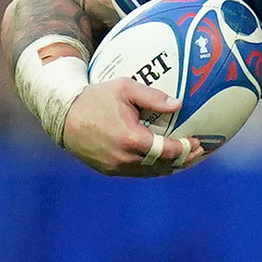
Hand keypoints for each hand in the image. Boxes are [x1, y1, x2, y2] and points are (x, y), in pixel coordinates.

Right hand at [62, 78, 202, 175]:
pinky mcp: (108, 170)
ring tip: (185, 158)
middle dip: (184, 159)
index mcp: (131, 139)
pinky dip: (153, 168)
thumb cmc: (95, 98)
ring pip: (150, 172)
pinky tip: (162, 161)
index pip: (167, 150)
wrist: (63, 115)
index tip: (198, 141)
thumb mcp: (125, 88)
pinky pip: (137, 173)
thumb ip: (153, 97)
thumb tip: (178, 104)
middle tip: (198, 151)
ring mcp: (115, 167)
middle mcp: (124, 158)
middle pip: (163, 165)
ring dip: (170, 166)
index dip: (186, 148)